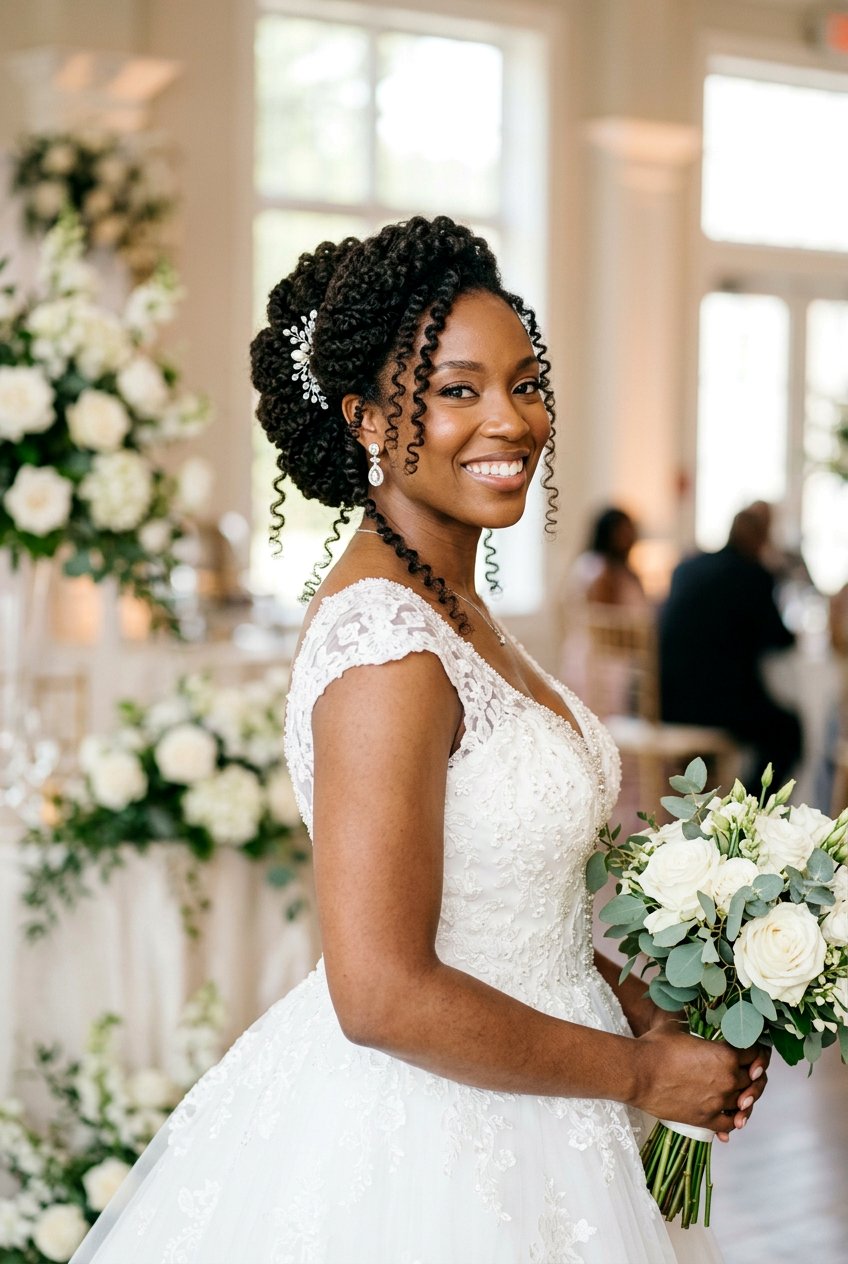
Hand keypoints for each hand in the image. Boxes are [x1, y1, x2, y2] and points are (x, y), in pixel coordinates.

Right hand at [632, 1020, 768, 1137]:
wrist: (637, 1073)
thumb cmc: (655, 1047)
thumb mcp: (678, 1026)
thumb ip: (693, 1022)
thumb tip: (692, 1011)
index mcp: (725, 1054)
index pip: (756, 1054)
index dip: (757, 1053)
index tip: (752, 1055)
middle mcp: (728, 1079)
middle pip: (755, 1080)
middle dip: (754, 1077)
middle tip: (750, 1075)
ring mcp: (718, 1101)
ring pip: (745, 1103)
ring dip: (745, 1099)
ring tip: (741, 1096)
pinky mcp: (706, 1119)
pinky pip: (731, 1124)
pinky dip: (734, 1121)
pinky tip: (733, 1118)